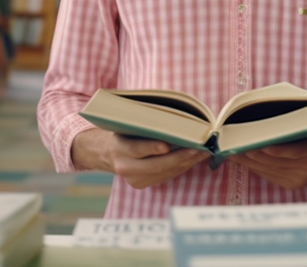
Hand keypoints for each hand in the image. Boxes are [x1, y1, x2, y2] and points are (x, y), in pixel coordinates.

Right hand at [72, 129, 209, 188]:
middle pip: (156, 165)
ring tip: (203, 153)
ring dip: (186, 163)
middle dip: (180, 157)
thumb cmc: (121, 131)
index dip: (151, 147)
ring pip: (164, 173)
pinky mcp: (140, 185)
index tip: (167, 145)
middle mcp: (124, 167)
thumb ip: (144, 125)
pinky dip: (180, 168)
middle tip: (200, 149)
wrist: (103, 152)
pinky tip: (193, 159)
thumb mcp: (126, 124)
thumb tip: (173, 122)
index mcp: (118, 148)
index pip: (136, 148)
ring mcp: (133, 179)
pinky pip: (164, 177)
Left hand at [229, 129, 306, 189]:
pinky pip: (269, 175)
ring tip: (231, 150)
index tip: (254, 143)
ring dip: (248, 160)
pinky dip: (254, 166)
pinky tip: (242, 158)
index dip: (273, 149)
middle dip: (252, 152)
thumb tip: (264, 118)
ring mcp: (301, 179)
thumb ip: (296, 122)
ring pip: (268, 169)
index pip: (293, 150)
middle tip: (233, 143)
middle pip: (275, 161)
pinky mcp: (294, 185)